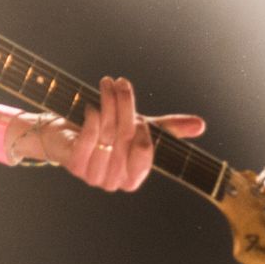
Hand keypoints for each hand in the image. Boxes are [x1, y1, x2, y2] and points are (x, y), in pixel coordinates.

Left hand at [22, 76, 205, 191]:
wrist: (63, 137)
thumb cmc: (105, 133)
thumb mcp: (139, 128)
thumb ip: (168, 129)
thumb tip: (201, 125)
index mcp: (134, 177)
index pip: (145, 154)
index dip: (143, 133)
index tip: (140, 116)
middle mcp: (115, 182)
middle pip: (125, 138)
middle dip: (124, 105)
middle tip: (120, 82)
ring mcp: (94, 176)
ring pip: (107, 134)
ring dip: (107, 104)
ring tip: (106, 85)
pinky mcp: (75, 166)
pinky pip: (88, 138)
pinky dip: (90, 118)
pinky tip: (90, 106)